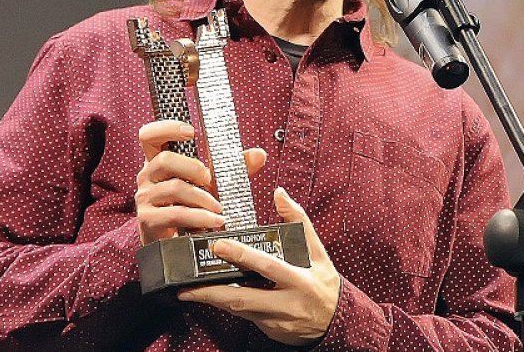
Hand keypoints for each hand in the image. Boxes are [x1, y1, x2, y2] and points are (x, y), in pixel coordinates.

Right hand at [135, 119, 265, 244]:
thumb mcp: (212, 184)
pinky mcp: (148, 220)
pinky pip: (175, 213)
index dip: (167, 128)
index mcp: (158, 162)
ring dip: (202, 198)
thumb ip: (234, 168)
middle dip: (193, 167)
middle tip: (211, 179)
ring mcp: (145, 198)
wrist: (176, 243)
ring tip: (220, 208)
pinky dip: (199, 217)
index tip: (191, 131)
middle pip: (164, 159)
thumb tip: (259, 154)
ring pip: (174, 188)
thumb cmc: (192, 206)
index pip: (149, 135)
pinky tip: (215, 221)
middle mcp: (147, 176)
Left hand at [177, 187, 339, 346]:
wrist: (336, 322)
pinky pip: (243, 316)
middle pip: (244, 299)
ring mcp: (276, 320)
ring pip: (239, 311)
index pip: (268, 266)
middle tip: (187, 284)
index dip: (242, 257)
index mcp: (299, 280)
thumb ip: (298, 220)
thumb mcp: (318, 251)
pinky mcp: (269, 330)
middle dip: (213, 292)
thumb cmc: (324, 281)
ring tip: (188, 291)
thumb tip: (279, 193)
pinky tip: (209, 297)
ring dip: (213, 301)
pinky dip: (226, 306)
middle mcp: (286, 303)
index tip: (218, 246)